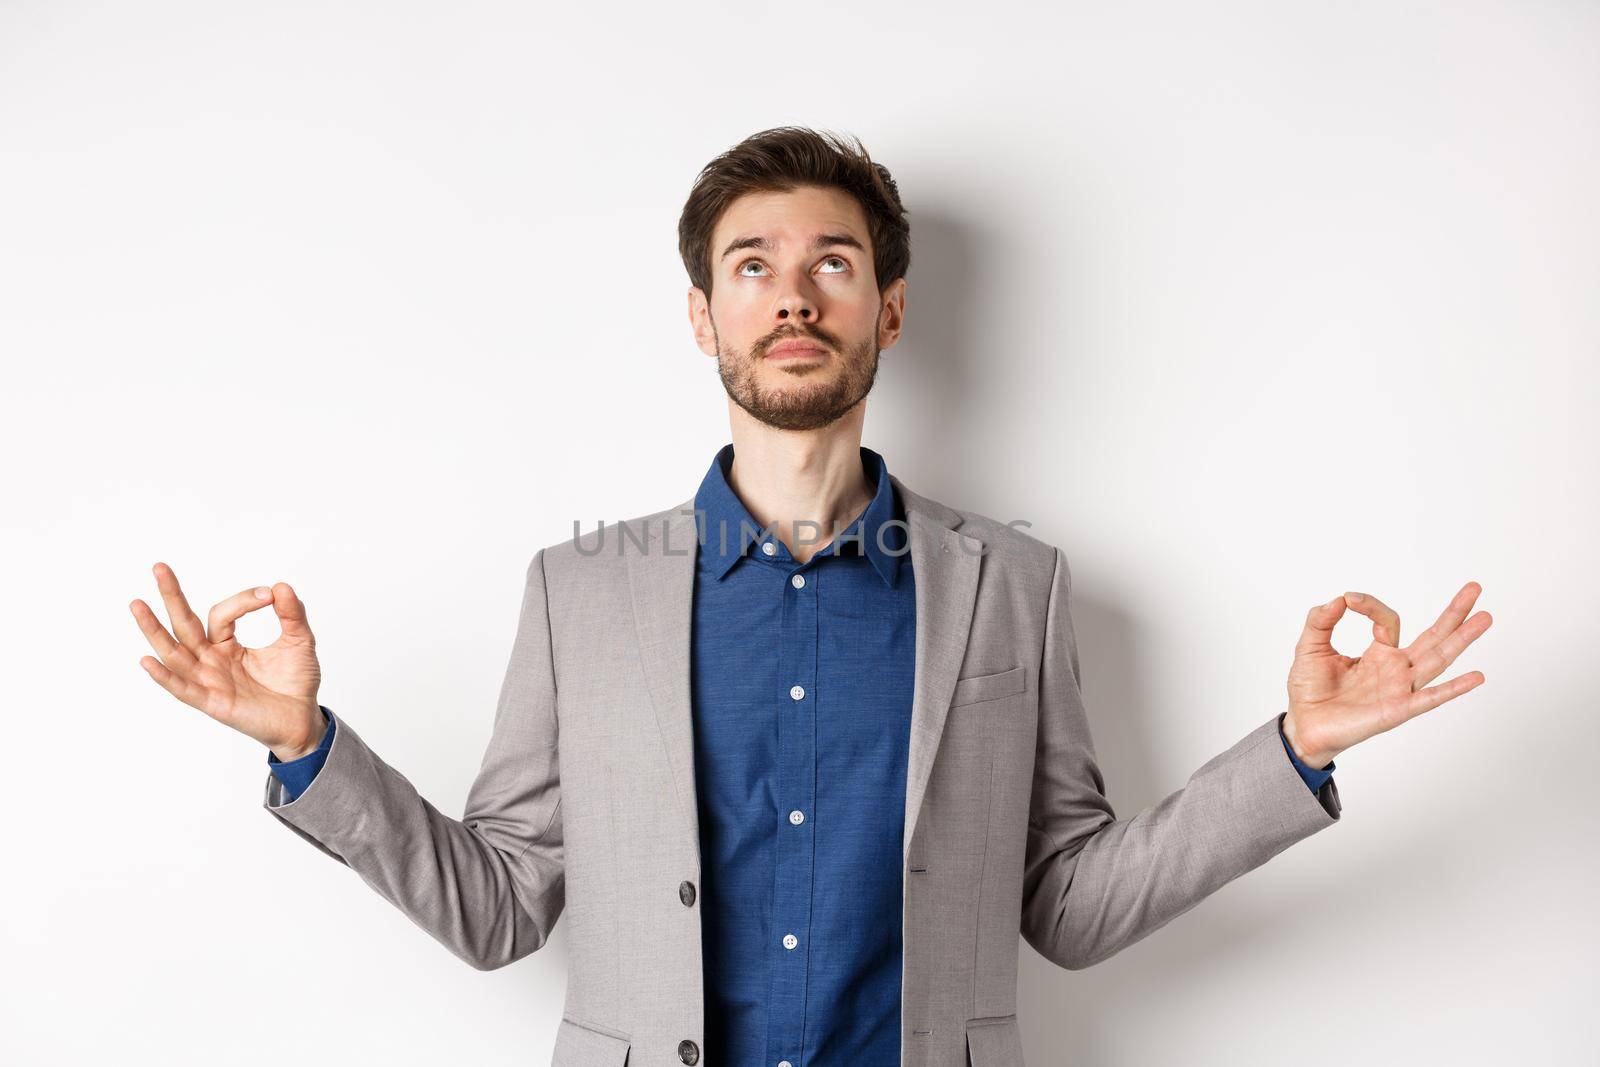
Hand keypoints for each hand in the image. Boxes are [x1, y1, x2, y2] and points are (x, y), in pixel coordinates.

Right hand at [130, 561, 323, 760]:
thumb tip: (281, 585)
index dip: (242, 601)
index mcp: (227, 644)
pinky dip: (164, 676)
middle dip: (171, 597)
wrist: (303, 718)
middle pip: (184, 625)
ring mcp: (208, 680)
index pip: (221, 615)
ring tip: (137, 605)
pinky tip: (147, 660)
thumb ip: (292, 614)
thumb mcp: (299, 641)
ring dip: (154, 630)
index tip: (268, 595)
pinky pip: (183, 689)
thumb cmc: (296, 681)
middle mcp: (211, 660)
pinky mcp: (212, 703)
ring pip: (175, 653)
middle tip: (159, 567)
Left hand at [1282, 582, 1491, 768]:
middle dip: (1454, 613)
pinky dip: (1453, 688)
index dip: (1369, 605)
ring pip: (1437, 659)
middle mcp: (1395, 669)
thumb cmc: (1310, 690)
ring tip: (1484, 618)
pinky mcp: (1397, 709)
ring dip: (1461, 639)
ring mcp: (1400, 688)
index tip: (1349, 599)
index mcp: (1378, 653)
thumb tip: (1339, 598)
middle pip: (1432, 637)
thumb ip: (1321, 620)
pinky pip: (1429, 698)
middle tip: (1474, 588)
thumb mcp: (1310, 647)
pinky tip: (1476, 677)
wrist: (1303, 725)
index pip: (1387, 620)